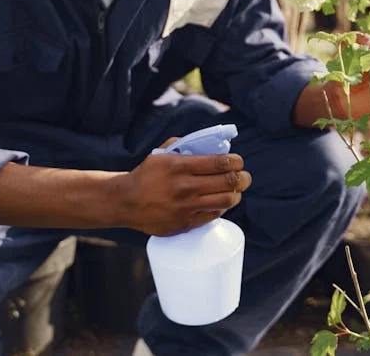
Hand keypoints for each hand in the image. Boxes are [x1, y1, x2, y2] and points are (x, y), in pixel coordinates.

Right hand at [118, 139, 251, 235]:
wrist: (126, 202)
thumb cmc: (147, 175)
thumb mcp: (162, 154)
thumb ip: (185, 146)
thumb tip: (210, 145)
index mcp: (179, 166)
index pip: (220, 163)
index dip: (236, 162)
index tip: (238, 161)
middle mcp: (184, 187)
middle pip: (228, 182)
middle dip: (243, 178)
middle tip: (244, 177)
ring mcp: (185, 207)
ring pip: (225, 201)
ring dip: (235, 194)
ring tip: (235, 190)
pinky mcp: (184, 223)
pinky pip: (213, 215)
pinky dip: (221, 208)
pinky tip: (220, 202)